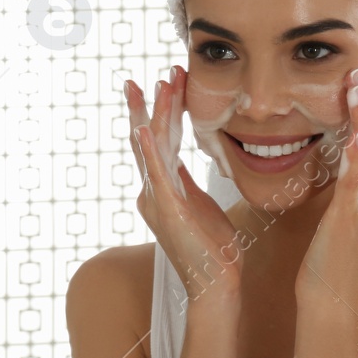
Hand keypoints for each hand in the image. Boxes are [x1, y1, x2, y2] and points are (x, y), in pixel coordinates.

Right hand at [126, 65, 242, 307]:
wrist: (215, 283)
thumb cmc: (213, 250)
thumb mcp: (202, 205)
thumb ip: (188, 183)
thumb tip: (183, 162)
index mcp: (164, 188)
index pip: (163, 140)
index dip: (166, 110)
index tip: (170, 81)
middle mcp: (153, 191)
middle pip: (151, 138)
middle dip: (153, 104)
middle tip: (154, 74)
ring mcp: (156, 200)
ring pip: (153, 148)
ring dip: (154, 114)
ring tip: (156, 85)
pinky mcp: (166, 211)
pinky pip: (156, 175)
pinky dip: (149, 151)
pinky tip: (142, 129)